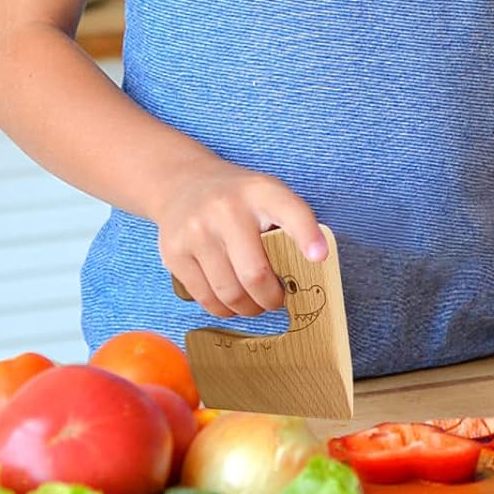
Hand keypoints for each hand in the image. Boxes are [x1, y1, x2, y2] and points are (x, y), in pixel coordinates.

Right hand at [156, 158, 327, 318]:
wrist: (184, 185)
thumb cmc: (238, 198)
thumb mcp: (267, 195)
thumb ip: (288, 225)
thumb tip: (307, 271)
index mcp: (261, 192)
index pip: (291, 212)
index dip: (308, 236)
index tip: (319, 257)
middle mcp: (227, 209)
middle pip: (255, 273)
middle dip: (271, 298)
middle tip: (276, 300)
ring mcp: (196, 231)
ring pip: (229, 292)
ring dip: (248, 308)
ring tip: (254, 304)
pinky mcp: (174, 253)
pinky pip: (205, 297)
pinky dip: (224, 309)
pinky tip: (231, 301)